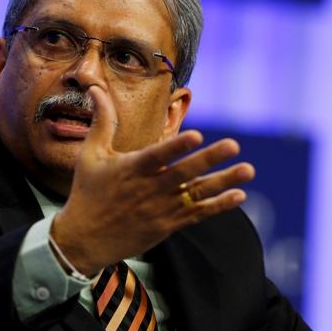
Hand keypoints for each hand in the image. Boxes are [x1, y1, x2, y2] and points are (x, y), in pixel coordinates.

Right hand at [51, 84, 254, 275]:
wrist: (83, 241)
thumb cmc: (88, 192)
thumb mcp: (90, 155)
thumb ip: (102, 122)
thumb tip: (98, 88)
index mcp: (132, 169)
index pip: (157, 156)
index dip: (177, 147)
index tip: (197, 135)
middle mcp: (150, 189)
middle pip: (184, 173)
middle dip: (209, 158)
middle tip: (234, 145)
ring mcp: (162, 209)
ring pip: (197, 194)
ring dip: (224, 182)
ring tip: (248, 170)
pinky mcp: (169, 224)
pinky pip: (198, 214)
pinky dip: (219, 205)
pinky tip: (239, 195)